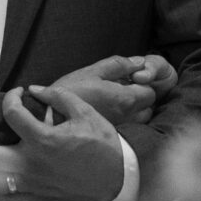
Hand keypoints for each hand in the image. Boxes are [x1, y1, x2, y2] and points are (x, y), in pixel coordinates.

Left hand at [0, 83, 127, 200]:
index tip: (18, 93)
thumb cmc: (103, 144)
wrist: (117, 179)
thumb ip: (58, 97)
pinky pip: (6, 198)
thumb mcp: (85, 113)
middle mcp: (32, 164)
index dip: (11, 99)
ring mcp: (32, 184)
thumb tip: (35, 89)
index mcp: (43, 140)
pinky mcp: (37, 197)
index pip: (13, 115)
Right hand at [54, 54, 179, 127]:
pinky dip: (124, 122)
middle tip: (120, 91)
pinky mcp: (112, 138)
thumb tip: (139, 61)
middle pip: (148, 108)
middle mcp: (127, 117)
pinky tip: (107, 115)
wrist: (50, 118)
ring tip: (114, 103)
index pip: (150, 92)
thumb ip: (119, 65)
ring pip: (140, 121)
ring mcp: (120, 130)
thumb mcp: (93, 71)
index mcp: (125, 99)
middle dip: (139, 98)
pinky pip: (128, 131)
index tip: (128, 80)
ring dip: (133, 111)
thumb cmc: (70, 93)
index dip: (142, 84)